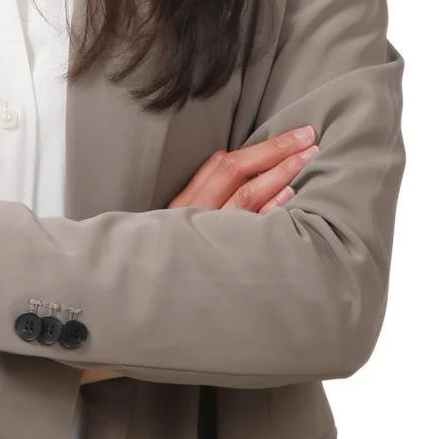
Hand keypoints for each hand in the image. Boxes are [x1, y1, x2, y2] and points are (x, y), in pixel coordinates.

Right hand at [78, 127, 318, 386]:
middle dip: (275, 151)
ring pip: (246, 198)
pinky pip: (247, 233)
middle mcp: (195, 216)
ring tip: (306, 159)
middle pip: (237, 173)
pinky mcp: (219, 262)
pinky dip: (268, 212)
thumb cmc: (158, 262)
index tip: (291, 135)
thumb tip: (234, 175)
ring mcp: (207, 238)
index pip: (222, 164)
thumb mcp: (172, 225)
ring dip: (279, 175)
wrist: (131, 303)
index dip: (259, 147)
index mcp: (183, 203)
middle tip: (308, 136)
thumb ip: (199, 202)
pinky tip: (290, 199)